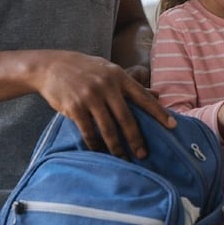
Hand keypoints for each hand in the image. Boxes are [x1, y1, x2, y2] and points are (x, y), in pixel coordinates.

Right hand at [34, 51, 174, 159]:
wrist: (51, 66)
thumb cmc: (86, 69)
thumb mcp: (111, 70)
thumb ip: (132, 84)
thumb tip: (157, 95)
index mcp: (119, 76)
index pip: (143, 97)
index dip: (159, 113)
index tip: (172, 126)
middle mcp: (107, 86)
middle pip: (127, 118)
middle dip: (136, 139)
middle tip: (143, 154)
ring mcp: (90, 96)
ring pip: (108, 128)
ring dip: (116, 147)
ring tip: (123, 158)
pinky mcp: (74, 107)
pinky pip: (88, 131)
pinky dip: (95, 144)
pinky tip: (100, 151)